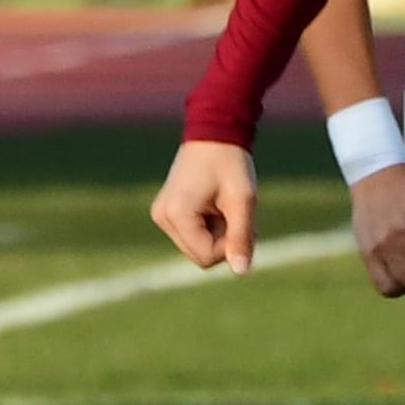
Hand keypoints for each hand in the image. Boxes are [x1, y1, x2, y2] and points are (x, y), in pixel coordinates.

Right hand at [151, 138, 258, 274]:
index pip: (206, 257)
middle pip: (199, 256)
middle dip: (224, 241)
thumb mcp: (243, 200)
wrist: (215, 132)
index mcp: (176, 214)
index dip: (231, 246)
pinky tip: (216, 205)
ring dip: (218, 234)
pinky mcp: (166, 212)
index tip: (243, 221)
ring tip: (226, 206)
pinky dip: (209, 227)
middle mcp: (162, 217)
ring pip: (197, 247)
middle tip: (236, 212)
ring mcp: (161, 214)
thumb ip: (242, 237)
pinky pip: (192, 235)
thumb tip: (242, 272)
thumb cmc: (230, 163)